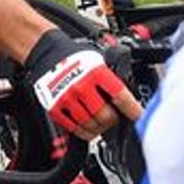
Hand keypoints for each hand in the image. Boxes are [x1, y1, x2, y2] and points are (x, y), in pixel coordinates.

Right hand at [24, 29, 141, 139]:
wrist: (45, 51)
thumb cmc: (74, 56)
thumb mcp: (98, 60)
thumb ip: (111, 78)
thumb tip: (128, 99)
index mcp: (96, 72)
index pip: (120, 97)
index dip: (133, 110)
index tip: (137, 116)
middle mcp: (81, 86)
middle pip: (106, 117)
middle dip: (114, 120)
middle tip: (114, 117)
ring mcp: (67, 99)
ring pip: (92, 126)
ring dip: (100, 128)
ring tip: (101, 122)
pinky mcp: (55, 108)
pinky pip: (75, 129)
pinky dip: (85, 132)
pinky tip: (88, 127)